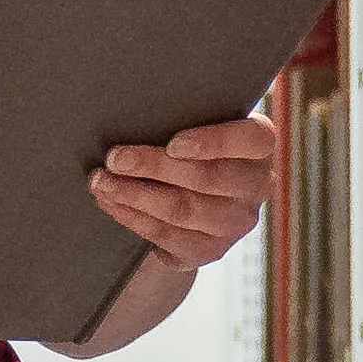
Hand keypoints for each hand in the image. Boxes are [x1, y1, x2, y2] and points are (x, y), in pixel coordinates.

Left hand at [86, 111, 283, 277]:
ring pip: (181, 210)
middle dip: (152, 167)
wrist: (195, 200)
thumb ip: (184, 118)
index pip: (252, 141)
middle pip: (206, 178)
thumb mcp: (199, 127)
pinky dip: (133, 218)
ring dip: (134, 195)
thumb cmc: (193, 149)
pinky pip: (167, 235)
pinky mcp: (210, 250)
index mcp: (260, 148)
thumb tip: (134, 111)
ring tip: (102, 182)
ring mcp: (235, 224)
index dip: (214, 142)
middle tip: (114, 158)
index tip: (173, 143)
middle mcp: (256, 187)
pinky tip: (111, 203)